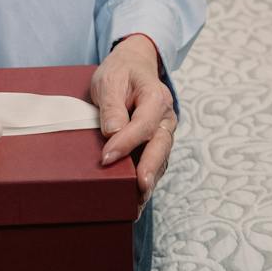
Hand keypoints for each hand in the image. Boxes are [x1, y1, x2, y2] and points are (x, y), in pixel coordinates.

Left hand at [90, 34, 176, 214]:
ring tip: (135, 203)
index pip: (143, 125)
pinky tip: (135, 199)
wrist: (133, 67)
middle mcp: (166, 118)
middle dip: (150, 169)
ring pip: (159, 159)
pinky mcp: (156, 144)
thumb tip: (113, 132)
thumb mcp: (110, 80)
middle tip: (139, 189)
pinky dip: (146, 180)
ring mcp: (163, 133)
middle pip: (160, 147)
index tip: (106, 158)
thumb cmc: (121, 73)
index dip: (126, 143)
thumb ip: (112, 105)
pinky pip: (153, 163)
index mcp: (156, 97)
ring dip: (148, 180)